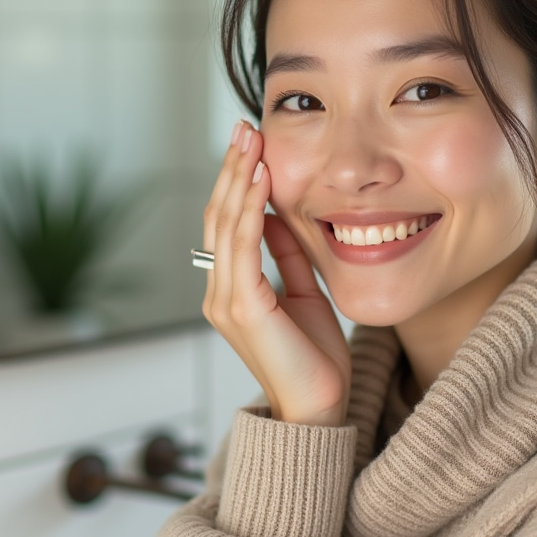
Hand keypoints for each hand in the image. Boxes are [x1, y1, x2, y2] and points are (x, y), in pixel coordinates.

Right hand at [202, 121, 351, 426]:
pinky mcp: (242, 308)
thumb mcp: (302, 292)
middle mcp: (219, 292)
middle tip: (243, 126)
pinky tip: (261, 179)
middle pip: (218, 216)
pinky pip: (243, 246)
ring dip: (238, 178)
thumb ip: (286, 254)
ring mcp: (225, 300)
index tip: (250, 143)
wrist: (318, 409)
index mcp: (232, 289)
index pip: (227, 223)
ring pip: (225, 225)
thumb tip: (279, 212)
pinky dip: (251, 208)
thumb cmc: (315, 357)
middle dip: (231, 168)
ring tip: (250, 140)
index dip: (236, 181)